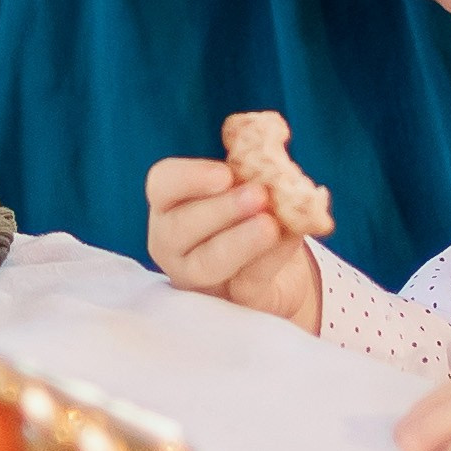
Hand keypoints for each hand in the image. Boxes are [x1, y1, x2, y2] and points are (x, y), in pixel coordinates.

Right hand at [145, 156, 322, 330]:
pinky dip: (268, 259)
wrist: (282, 265)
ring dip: (238, 240)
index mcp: (172, 204)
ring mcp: (197, 279)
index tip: (225, 174)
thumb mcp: (252, 185)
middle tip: (259, 195)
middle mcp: (173, 242)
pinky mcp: (231, 304)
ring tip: (270, 224)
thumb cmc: (255, 213)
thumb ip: (255, 168)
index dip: (190, 178)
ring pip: (204, 263)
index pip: (162, 185)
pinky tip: (288, 240)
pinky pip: (245, 284)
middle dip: (219, 210)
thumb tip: (270, 146)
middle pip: (177, 228)